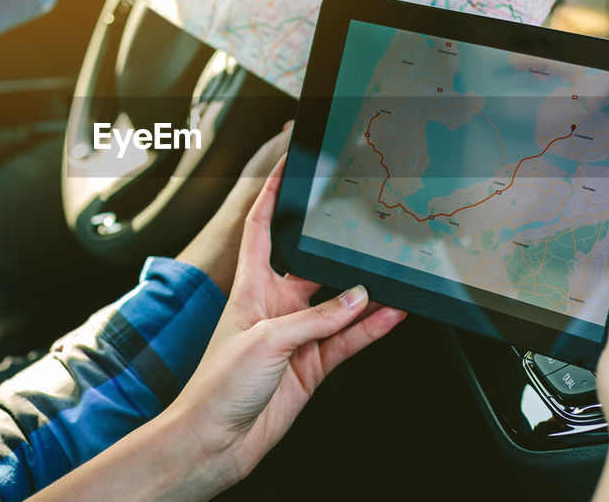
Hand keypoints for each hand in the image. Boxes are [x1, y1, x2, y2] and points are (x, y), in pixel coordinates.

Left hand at [168, 156, 406, 493]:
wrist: (215, 440)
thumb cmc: (215, 387)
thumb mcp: (265, 340)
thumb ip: (316, 318)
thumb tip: (358, 299)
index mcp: (249, 287)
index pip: (261, 228)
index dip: (273, 195)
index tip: (289, 168)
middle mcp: (275, 306)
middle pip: (313, 266)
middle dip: (338, 251)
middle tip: (366, 231)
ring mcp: (296, 336)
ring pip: (340, 305)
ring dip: (366, 295)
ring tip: (394, 277)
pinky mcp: (312, 365)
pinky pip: (349, 338)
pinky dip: (372, 327)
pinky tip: (393, 314)